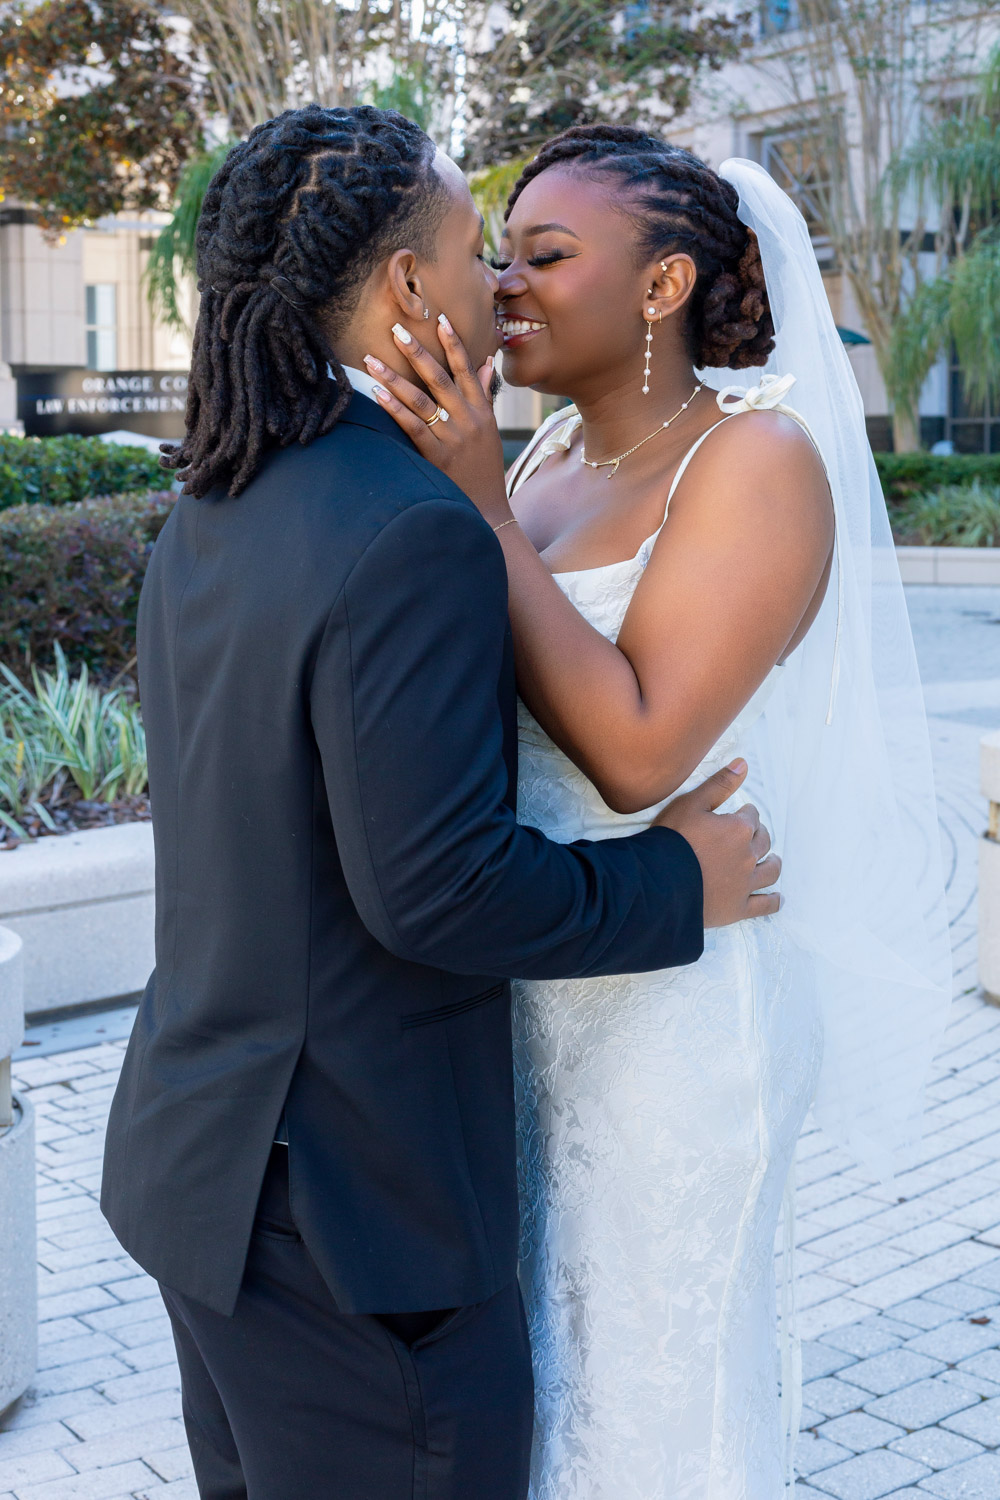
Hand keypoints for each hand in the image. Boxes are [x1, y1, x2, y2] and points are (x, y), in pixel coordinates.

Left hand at [364, 318, 511, 525]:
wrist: (489, 509)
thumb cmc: (485, 467)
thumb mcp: (490, 428)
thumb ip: (484, 394)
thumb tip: (487, 361)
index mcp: (481, 410)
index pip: (466, 369)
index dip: (453, 343)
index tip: (439, 319)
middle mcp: (468, 420)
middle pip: (439, 378)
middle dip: (417, 352)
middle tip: (396, 330)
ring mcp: (452, 438)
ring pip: (421, 400)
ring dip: (394, 377)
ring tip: (372, 360)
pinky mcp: (437, 456)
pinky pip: (413, 427)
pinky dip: (394, 409)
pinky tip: (377, 394)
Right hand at [654, 760, 780, 928]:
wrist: (659, 881)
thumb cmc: (672, 839)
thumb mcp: (691, 804)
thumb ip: (720, 784)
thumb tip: (744, 764)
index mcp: (739, 829)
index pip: (751, 816)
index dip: (745, 814)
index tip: (739, 815)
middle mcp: (749, 855)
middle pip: (763, 842)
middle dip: (760, 835)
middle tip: (753, 835)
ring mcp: (746, 884)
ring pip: (770, 871)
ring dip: (773, 863)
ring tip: (772, 861)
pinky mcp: (739, 908)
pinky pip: (764, 905)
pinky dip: (773, 901)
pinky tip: (777, 899)